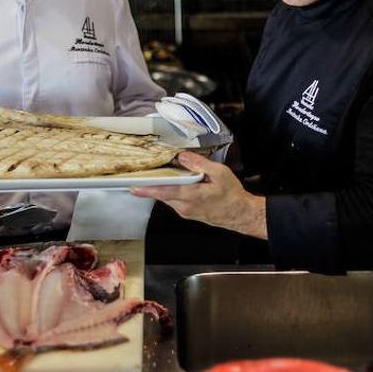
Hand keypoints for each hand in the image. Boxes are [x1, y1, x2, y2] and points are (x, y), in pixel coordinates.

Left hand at [131, 151, 267, 238]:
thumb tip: (183, 157)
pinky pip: (173, 200)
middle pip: (161, 193)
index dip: (147, 189)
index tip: (133, 187)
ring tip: (156, 174)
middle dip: (150, 184)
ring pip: (167, 197)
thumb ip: (199, 164)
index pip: (164, 192)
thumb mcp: (219, 174)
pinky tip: (173, 182)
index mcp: (192, 196)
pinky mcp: (187, 212)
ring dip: (161, 187)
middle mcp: (185, 206)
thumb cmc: (232, 196)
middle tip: (139, 174)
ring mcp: (185, 211)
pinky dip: (170, 191)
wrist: (239, 214)